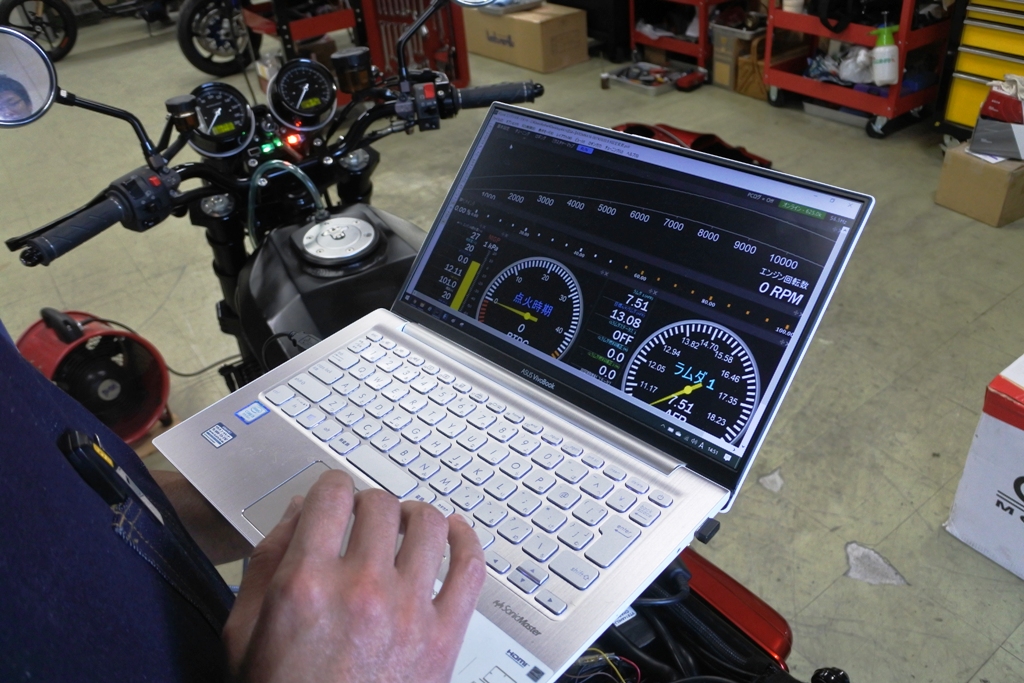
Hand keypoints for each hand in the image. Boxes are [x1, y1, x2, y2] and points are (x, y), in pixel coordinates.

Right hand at [223, 470, 485, 682]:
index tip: (335, 495)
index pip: (332, 495)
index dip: (332, 487)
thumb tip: (298, 512)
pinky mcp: (444, 636)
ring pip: (430, 525)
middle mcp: (361, 589)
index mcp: (306, 583)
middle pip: (381, 504)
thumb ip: (266, 562)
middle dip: (370, 503)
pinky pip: (470, 568)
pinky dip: (466, 540)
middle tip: (365, 518)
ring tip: (406, 524)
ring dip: (415, 515)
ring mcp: (408, 611)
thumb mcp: (244, 633)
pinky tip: (455, 532)